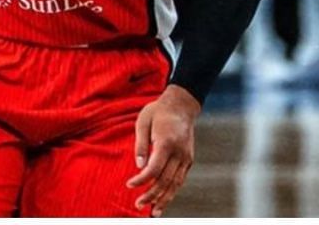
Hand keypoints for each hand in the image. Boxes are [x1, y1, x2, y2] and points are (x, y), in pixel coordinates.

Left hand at [128, 86, 199, 215]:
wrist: (182, 105)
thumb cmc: (158, 112)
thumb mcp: (143, 121)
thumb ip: (140, 144)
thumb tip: (139, 166)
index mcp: (166, 142)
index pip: (154, 169)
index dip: (141, 180)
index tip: (129, 185)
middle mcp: (179, 152)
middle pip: (165, 180)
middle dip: (152, 195)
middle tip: (138, 205)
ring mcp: (186, 156)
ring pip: (176, 183)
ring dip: (165, 199)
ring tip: (154, 212)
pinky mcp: (189, 159)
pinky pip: (181, 179)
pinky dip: (173, 191)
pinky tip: (164, 199)